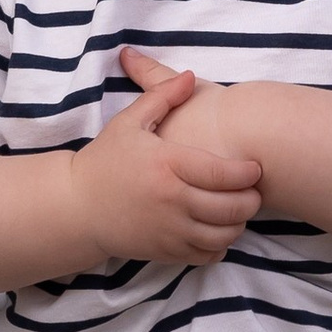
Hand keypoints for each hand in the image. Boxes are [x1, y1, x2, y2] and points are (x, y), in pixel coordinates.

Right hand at [71, 49, 262, 265]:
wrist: (77, 206)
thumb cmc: (104, 161)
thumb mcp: (129, 122)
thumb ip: (161, 96)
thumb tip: (191, 77)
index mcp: (167, 164)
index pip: (223, 173)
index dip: (248, 173)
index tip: (255, 169)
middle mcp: (171, 199)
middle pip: (231, 207)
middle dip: (251, 200)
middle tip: (253, 191)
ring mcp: (169, 229)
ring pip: (223, 234)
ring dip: (238, 224)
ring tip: (238, 211)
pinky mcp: (164, 251)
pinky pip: (205, 254)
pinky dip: (219, 246)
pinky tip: (217, 231)